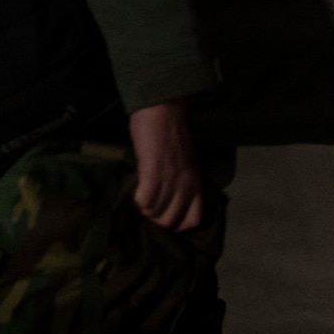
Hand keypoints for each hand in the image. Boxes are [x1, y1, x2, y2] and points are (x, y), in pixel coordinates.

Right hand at [128, 100, 203, 231]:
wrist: (162, 110)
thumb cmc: (171, 133)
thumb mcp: (186, 162)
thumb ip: (182, 181)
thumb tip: (171, 201)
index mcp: (197, 182)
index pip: (194, 219)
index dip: (177, 223)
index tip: (165, 216)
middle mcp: (187, 184)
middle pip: (171, 221)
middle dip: (156, 219)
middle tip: (148, 206)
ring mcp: (171, 179)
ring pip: (155, 212)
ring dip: (145, 208)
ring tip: (141, 196)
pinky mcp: (153, 172)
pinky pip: (144, 200)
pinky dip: (138, 199)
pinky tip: (136, 189)